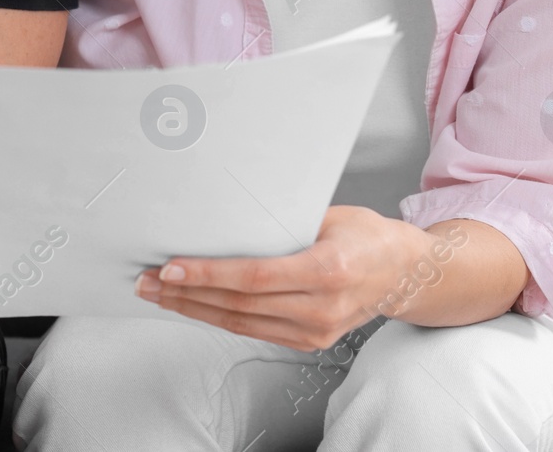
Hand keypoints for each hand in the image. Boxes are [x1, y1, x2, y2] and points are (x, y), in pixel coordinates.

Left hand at [134, 205, 446, 350]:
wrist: (406, 274)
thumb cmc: (368, 236)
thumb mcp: (331, 215)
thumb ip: (282, 220)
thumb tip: (227, 211)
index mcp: (327, 269)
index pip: (254, 277)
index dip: (208, 274)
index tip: (170, 268)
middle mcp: (321, 306)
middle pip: (239, 304)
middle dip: (186, 293)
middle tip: (146, 282)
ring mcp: (315, 330)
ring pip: (240, 322)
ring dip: (193, 309)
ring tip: (157, 295)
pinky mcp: (310, 341)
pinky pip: (253, 330)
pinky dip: (217, 318)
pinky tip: (193, 305)